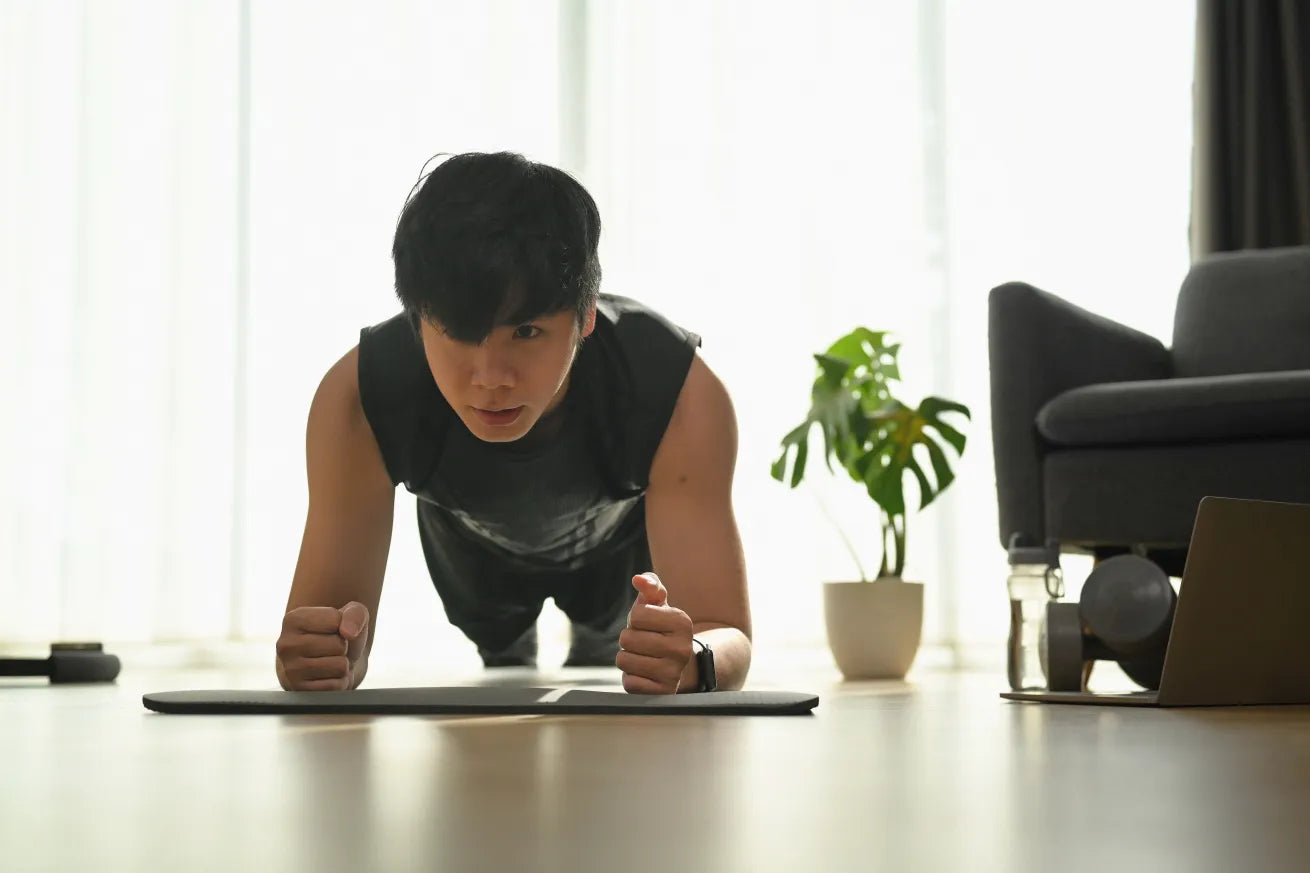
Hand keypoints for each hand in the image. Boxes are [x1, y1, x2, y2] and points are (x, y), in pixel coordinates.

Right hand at [276, 601, 369, 690]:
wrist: (329, 663)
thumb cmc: (339, 634)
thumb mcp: (351, 614)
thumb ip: (355, 614)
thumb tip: (348, 633)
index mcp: (293, 620)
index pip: (335, 619)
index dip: (343, 625)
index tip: (332, 630)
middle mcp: (285, 644)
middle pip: (338, 644)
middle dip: (343, 647)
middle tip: (331, 649)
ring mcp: (290, 670)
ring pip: (339, 666)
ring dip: (342, 665)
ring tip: (329, 661)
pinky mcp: (300, 691)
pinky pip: (336, 686)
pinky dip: (339, 681)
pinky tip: (327, 676)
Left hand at [616, 572, 692, 694]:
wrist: (681, 664)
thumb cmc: (661, 628)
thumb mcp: (659, 605)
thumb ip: (650, 586)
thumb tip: (638, 579)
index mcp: (682, 622)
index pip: (637, 615)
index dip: (636, 619)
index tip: (649, 625)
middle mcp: (682, 648)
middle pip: (627, 639)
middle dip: (629, 639)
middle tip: (644, 643)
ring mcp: (674, 673)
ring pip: (624, 661)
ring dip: (628, 659)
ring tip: (644, 658)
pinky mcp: (664, 693)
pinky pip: (629, 683)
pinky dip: (632, 678)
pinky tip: (646, 674)